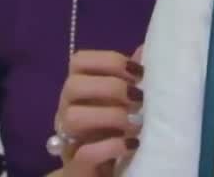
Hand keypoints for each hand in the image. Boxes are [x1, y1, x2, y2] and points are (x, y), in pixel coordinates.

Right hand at [55, 45, 144, 174]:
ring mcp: (68, 138)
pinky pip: (85, 153)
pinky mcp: (76, 166)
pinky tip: (132, 144)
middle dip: (110, 87)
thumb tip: (146, 48)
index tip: (138, 72)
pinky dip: (112, 146)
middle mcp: (67, 109)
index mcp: (80, 89)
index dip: (110, 61)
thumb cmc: (112, 129)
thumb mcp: (124, 100)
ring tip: (134, 123)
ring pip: (72, 116)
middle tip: (138, 98)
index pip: (80, 60)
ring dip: (109, 115)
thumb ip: (131, 76)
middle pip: (73, 85)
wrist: (102, 171)